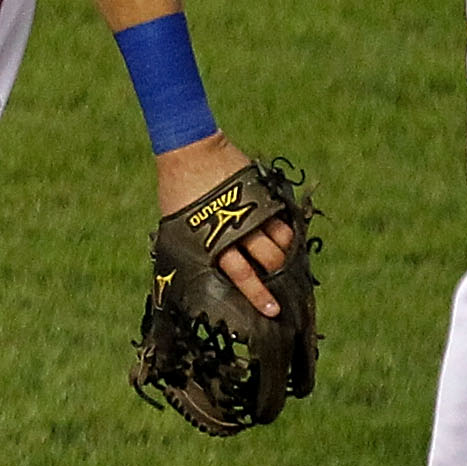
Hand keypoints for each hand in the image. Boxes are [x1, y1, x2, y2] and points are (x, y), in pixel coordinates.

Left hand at [152, 136, 295, 314]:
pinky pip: (283, 221)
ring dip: (286, 256)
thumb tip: (201, 276)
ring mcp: (252, 212)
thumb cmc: (178, 195)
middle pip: (267, 261)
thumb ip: (195, 251)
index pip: (240, 276)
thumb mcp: (178, 230)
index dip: (258, 295)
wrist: (191, 154)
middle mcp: (236, 230)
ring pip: (281, 242)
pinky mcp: (264, 196)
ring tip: (285, 263)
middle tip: (282, 287)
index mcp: (212, 242)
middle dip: (277, 277)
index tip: (272, 311)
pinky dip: (288, 234)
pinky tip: (287, 241)